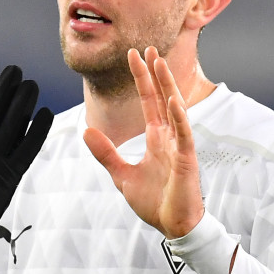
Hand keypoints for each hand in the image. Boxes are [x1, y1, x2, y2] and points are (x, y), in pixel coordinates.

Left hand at [83, 48, 203, 239]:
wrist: (172, 225)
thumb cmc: (154, 202)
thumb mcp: (122, 175)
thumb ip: (106, 153)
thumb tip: (87, 131)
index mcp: (157, 139)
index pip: (149, 102)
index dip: (142, 79)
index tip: (134, 56)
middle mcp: (170, 138)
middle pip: (162, 98)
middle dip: (154, 73)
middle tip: (147, 48)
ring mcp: (180, 147)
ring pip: (174, 109)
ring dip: (167, 86)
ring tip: (159, 63)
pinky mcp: (187, 160)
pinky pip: (184, 136)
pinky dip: (180, 119)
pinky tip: (174, 102)